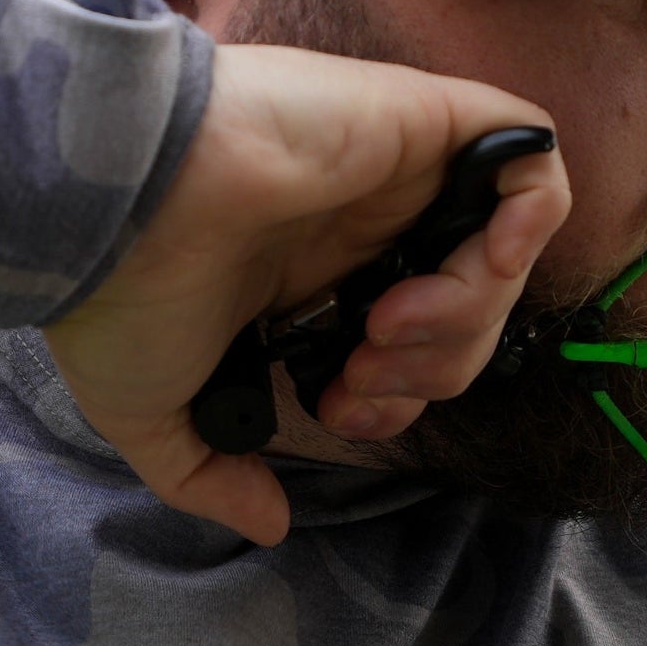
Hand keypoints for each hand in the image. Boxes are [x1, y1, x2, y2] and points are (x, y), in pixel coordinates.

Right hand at [45, 45, 568, 544]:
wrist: (114, 200)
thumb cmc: (118, 293)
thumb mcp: (150, 413)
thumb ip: (210, 474)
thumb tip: (269, 525)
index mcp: (305, 279)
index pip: (408, 350)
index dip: (399, 400)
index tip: (341, 410)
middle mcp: (357, 224)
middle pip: (464, 315)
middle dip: (431, 371)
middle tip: (362, 374)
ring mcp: (393, 172)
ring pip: (499, 252)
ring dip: (467, 315)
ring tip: (389, 326)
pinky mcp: (421, 120)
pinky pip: (532, 163)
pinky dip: (532, 220)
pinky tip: (484, 260)